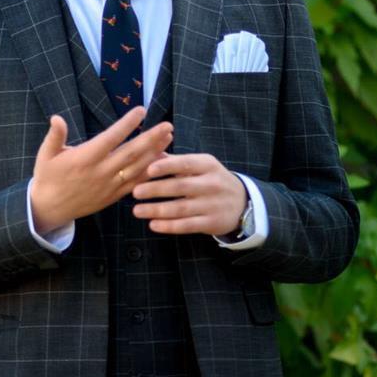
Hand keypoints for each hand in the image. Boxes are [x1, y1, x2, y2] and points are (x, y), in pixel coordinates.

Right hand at [30, 107, 172, 233]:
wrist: (49, 209)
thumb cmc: (48, 178)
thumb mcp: (46, 155)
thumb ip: (55, 136)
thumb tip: (56, 118)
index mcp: (85, 159)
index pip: (111, 138)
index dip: (127, 124)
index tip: (142, 110)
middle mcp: (100, 171)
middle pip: (131, 152)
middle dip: (151, 138)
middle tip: (167, 125)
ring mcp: (109, 185)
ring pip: (137, 167)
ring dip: (155, 152)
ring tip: (169, 137)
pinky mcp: (114, 195)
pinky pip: (136, 183)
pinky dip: (150, 172)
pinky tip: (163, 161)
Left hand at [130, 153, 247, 235]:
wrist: (242, 202)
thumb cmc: (213, 180)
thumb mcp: (200, 165)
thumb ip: (175, 160)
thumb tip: (150, 150)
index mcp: (207, 165)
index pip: (186, 163)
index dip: (167, 166)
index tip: (148, 169)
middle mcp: (211, 184)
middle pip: (180, 186)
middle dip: (156, 189)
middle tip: (135, 192)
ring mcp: (212, 204)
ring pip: (181, 208)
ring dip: (157, 210)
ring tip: (137, 211)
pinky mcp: (211, 223)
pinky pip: (187, 225)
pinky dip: (169, 226)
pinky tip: (153, 225)